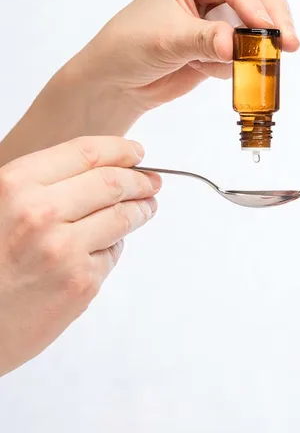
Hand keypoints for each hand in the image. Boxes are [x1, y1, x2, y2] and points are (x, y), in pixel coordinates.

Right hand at [0, 136, 159, 375]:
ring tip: (145, 207)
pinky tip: (99, 251)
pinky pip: (111, 254)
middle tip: (151, 182)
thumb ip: (38, 186)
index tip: (137, 152)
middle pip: (113, 183)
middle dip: (140, 180)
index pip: (85, 153)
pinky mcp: (81, 283)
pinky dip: (111, 248)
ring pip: (122, 217)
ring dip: (141, 209)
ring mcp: (64, 250)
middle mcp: (41, 213)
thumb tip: (99, 167)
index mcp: (14, 185)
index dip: (119, 150)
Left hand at [81, 0, 299, 112]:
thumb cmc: (130, 45)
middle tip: (288, 45)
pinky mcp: (231, 41)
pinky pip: (253, 51)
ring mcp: (227, 13)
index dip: (253, 4)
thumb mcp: (166, 39)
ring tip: (251, 65)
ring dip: (260, 46)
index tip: (266, 30)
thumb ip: (203, 39)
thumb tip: (234, 45)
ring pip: (265, 22)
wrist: (120, 79)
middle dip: (275, 20)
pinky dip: (241, 65)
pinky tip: (208, 70)